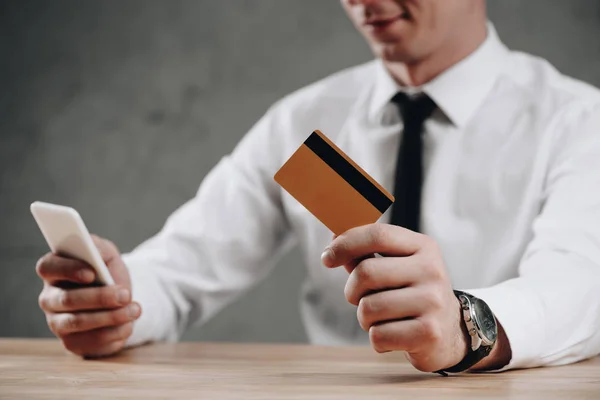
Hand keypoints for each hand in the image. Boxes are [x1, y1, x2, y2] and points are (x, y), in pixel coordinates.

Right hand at [36, 235, 140, 357]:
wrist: (119, 299)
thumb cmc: (107, 272)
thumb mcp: (107, 255)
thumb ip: (99, 248)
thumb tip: (96, 251)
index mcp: (53, 270)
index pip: (48, 267)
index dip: (68, 270)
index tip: (92, 273)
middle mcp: (49, 298)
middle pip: (66, 299)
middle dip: (99, 298)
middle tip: (125, 295)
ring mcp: (57, 322)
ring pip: (79, 322)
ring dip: (111, 317)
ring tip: (135, 310)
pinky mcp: (72, 342)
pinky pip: (90, 342)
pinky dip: (114, 333)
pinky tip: (129, 324)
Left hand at [321, 224, 467, 371]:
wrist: (451, 331)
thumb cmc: (412, 293)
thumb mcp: (397, 266)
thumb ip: (366, 253)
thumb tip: (334, 237)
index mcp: (423, 246)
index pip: (377, 235)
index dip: (346, 244)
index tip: (327, 258)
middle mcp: (431, 270)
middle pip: (366, 272)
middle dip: (352, 290)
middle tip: (361, 298)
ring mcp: (433, 301)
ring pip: (368, 308)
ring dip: (365, 319)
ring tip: (384, 319)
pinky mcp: (429, 332)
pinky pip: (378, 335)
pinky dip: (378, 339)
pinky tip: (395, 336)